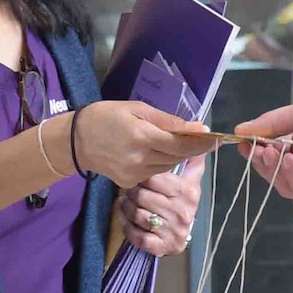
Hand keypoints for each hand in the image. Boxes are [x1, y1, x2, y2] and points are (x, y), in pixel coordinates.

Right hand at [71, 101, 216, 189]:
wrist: (76, 141)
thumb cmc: (106, 116)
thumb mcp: (137, 109)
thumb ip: (167, 121)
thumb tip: (196, 127)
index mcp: (142, 136)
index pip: (181, 144)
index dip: (201, 143)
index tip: (216, 138)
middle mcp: (140, 159)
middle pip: (177, 156)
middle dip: (192, 148)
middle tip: (206, 139)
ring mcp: (134, 174)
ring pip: (168, 165)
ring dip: (176, 155)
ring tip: (175, 141)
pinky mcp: (129, 183)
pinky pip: (154, 172)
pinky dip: (160, 162)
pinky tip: (154, 151)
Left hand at [119, 157, 202, 257]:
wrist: (179, 233)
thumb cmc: (180, 201)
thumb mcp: (189, 178)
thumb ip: (191, 158)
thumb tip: (203, 133)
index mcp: (189, 192)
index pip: (155, 178)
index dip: (142, 176)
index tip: (139, 177)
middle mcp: (183, 213)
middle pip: (143, 197)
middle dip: (131, 192)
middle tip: (128, 190)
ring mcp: (173, 232)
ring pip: (138, 215)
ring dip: (126, 208)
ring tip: (125, 202)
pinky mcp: (162, 247)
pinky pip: (137, 236)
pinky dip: (127, 227)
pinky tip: (125, 219)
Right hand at [235, 96, 292, 210]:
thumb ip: (272, 124)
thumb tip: (239, 130)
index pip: (276, 153)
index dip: (258, 149)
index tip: (240, 142)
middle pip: (277, 171)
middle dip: (263, 160)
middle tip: (253, 149)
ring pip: (285, 184)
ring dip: (275, 169)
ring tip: (272, 153)